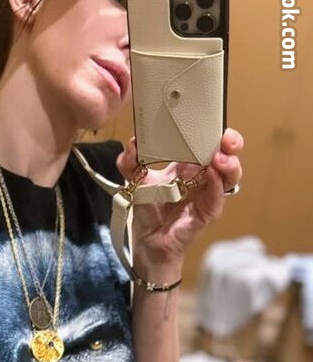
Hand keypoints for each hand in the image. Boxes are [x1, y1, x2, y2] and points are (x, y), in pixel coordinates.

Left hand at [115, 128, 244, 265]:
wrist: (146, 241)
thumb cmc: (149, 209)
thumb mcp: (136, 181)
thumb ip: (130, 162)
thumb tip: (132, 143)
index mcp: (190, 165)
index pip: (209, 142)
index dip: (213, 131)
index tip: (210, 120)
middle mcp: (203, 177)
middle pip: (227, 155)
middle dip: (231, 143)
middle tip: (225, 138)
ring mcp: (208, 195)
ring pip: (230, 177)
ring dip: (229, 164)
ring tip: (219, 157)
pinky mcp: (206, 213)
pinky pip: (217, 199)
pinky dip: (216, 186)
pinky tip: (211, 175)